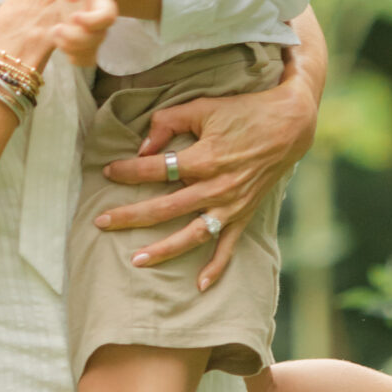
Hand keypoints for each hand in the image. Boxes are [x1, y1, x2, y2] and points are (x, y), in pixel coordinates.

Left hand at [53, 0, 117, 65]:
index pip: (107, 18)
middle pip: (97, 40)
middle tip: (58, 27)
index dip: (91, 21)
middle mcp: (101, 22)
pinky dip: (71, 56)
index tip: (73, 15)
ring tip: (55, 31)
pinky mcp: (84, 40)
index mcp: (104, 2)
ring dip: (70, 49)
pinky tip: (58, 39)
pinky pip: (84, 60)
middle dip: (75, 38)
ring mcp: (94, 33)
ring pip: (89, 53)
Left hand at [94, 68, 317, 289]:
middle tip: (101, 222)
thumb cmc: (243, 112)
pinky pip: (229, 246)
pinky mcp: (245, 214)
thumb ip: (169, 122)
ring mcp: (231, 205)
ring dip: (164, 250)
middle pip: (165, 207)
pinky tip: (199, 285)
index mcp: (204, 158)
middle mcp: (216, 187)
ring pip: (192, 234)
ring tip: (136, 260)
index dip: (128, 170)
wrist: (289, 126)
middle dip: (131, 216)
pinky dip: (216, 268)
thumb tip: (143, 146)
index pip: (156, 168)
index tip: (107, 171)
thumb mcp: (204, 106)